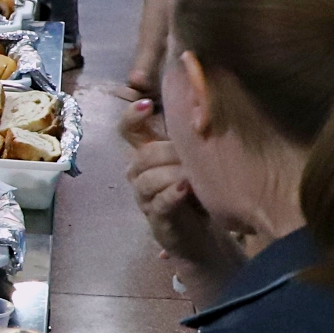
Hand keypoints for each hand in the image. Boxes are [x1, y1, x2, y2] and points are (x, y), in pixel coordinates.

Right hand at [119, 97, 230, 280]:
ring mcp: (146, 199)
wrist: (205, 233)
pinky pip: (158, 203)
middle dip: (167, 151)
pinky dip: (171, 194)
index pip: (128, 130)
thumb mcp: (195, 157)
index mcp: (148, 154)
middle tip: (193, 151)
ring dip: (171, 173)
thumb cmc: (199, 189)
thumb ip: (190, 133)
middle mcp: (141, 174)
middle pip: (141, 155)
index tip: (146, 105)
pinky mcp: (157, 220)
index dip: (131, 116)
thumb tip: (197, 99)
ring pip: (146, 180)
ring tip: (193, 174)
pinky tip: (186, 188)